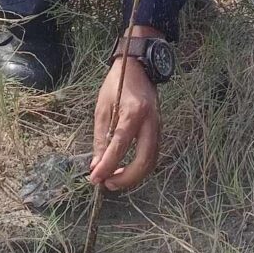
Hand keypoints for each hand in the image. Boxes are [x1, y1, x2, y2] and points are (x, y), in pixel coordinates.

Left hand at [91, 47, 159, 190]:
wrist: (138, 67)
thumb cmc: (117, 85)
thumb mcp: (102, 108)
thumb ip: (101, 138)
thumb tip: (96, 166)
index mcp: (133, 112)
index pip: (120, 146)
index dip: (107, 165)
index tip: (94, 178)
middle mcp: (150, 122)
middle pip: (144, 160)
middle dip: (126, 178)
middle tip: (107, 184)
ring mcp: (158, 126)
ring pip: (151, 161)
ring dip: (133, 175)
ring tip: (113, 179)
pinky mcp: (159, 130)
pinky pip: (152, 154)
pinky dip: (139, 166)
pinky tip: (124, 167)